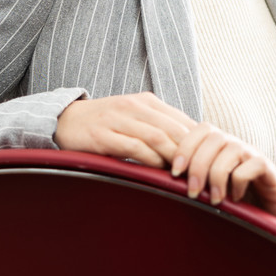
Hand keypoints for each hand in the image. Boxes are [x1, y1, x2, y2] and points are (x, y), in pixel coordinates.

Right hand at [55, 93, 196, 167]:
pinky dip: (149, 159)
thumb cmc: (106, 123)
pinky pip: (133, 147)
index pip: (182, 120)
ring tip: (184, 174)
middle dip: (191, 152)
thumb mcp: (135, 118)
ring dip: (173, 157)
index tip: (210, 160)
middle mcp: (134, 106)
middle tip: (202, 172)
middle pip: (173, 129)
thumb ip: (159, 128)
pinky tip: (157, 170)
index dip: (199, 142)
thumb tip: (192, 149)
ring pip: (156, 137)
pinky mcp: (103, 134)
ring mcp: (118, 119)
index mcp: (146, 102)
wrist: (66, 120)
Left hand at [171, 123, 275, 230]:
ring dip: (217, 175)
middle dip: (198, 164)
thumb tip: (156, 179)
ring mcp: (255, 157)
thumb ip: (189, 182)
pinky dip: (240, 181)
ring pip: (232, 148)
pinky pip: (254, 164)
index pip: (200, 130)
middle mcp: (238, 147)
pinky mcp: (272, 172)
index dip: (185, 146)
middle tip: (191, 191)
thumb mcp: (206, 193)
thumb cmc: (234, 210)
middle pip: (214, 136)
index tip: (174, 171)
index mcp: (220, 149)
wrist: (271, 226)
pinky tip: (237, 199)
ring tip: (213, 199)